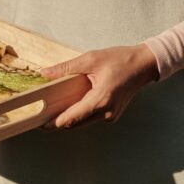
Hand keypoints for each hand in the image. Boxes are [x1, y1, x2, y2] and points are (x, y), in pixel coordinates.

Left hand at [41, 44, 158, 128]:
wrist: (144, 64)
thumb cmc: (121, 60)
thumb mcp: (90, 59)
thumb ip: (66, 68)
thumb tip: (44, 73)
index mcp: (100, 100)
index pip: (71, 118)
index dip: (53, 122)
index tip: (39, 124)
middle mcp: (106, 113)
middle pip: (75, 124)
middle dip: (57, 122)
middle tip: (40, 118)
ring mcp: (111, 116)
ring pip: (82, 123)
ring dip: (69, 119)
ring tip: (51, 112)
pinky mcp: (112, 115)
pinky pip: (91, 118)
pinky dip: (80, 114)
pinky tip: (70, 106)